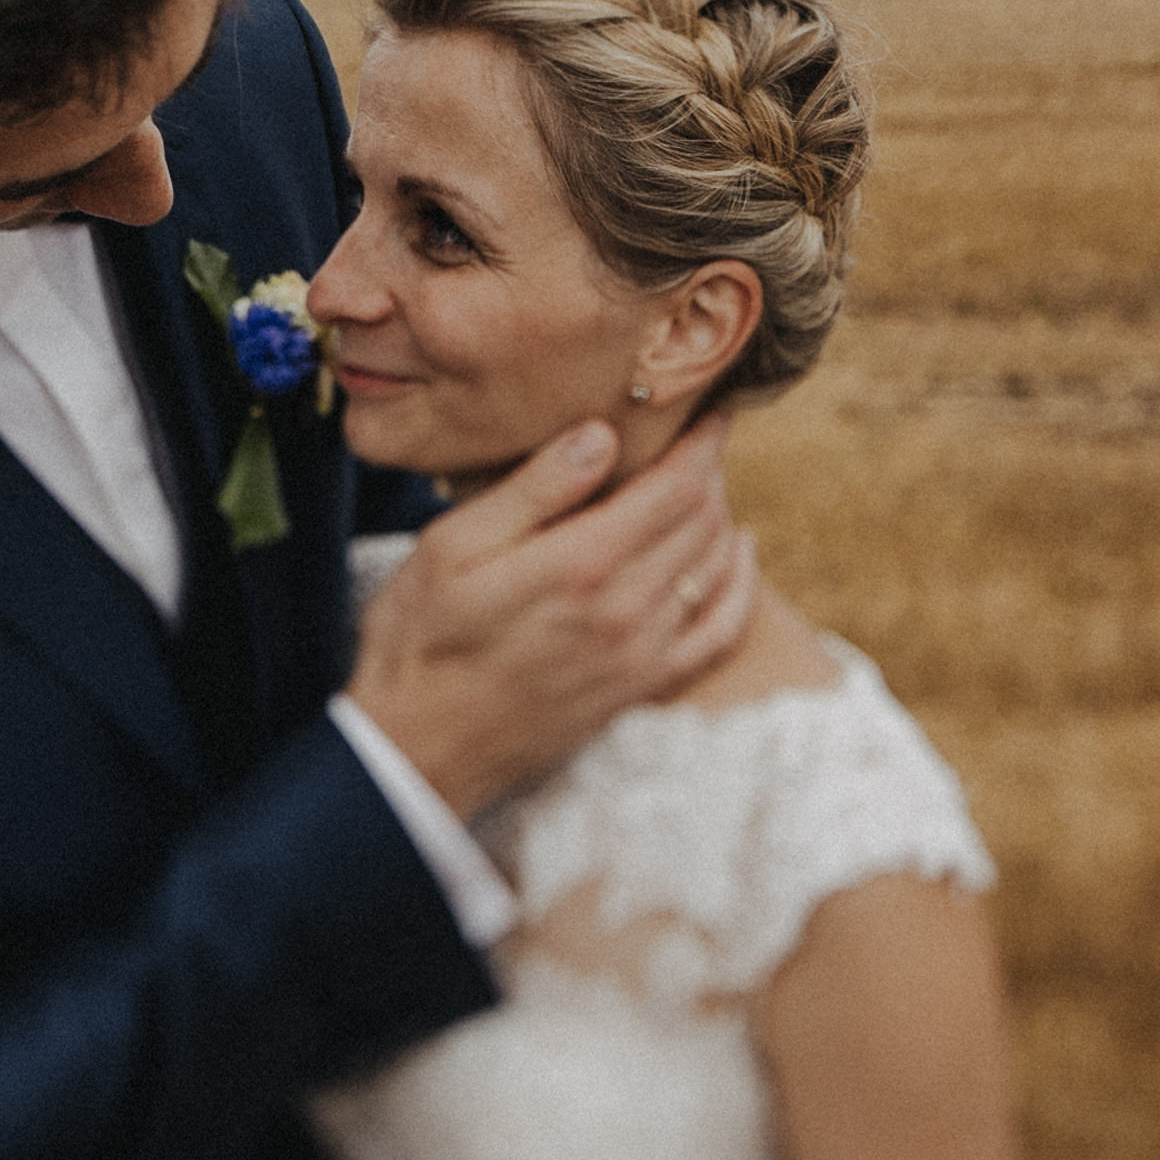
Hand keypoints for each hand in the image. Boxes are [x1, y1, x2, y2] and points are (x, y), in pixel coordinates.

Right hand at [346, 412, 756, 815]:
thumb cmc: (418, 639)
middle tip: (694, 440)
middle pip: (704, 520)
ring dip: (720, 517)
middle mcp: (626, 611)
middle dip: (708, 471)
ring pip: (716, 565)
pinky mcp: (641, 689)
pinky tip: (738, 556)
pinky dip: (741, 587)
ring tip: (702, 484)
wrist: (418, 750)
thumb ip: (531, 492)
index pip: (677, 487)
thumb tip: (600, 435)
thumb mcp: (448, 549)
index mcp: (580, 565)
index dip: (702, 441)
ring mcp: (640, 655)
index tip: (709, 409)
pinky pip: (721, 632)